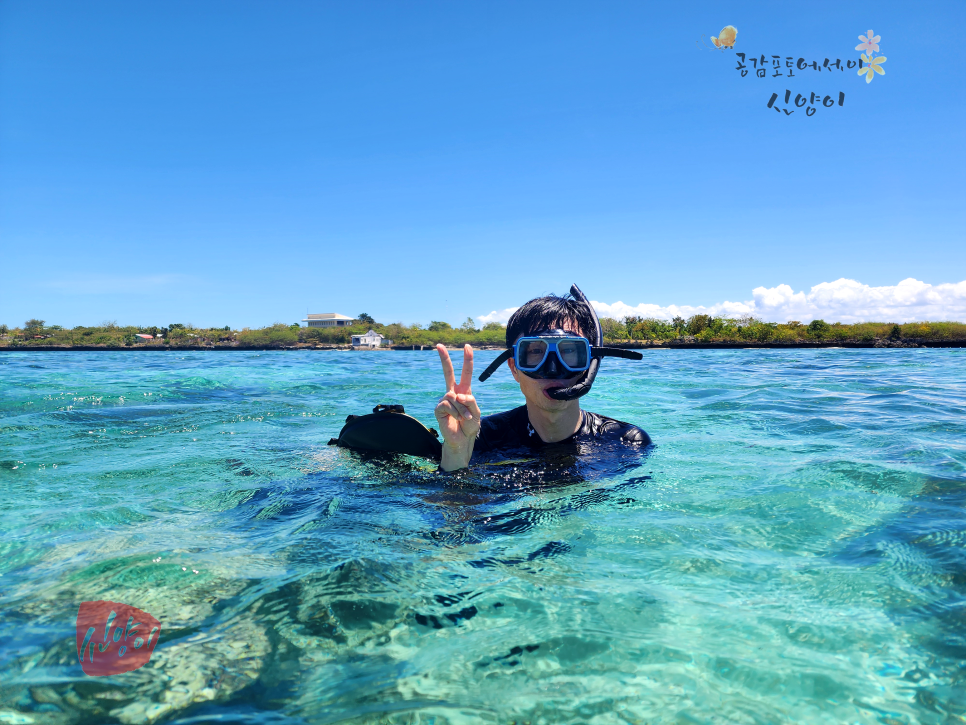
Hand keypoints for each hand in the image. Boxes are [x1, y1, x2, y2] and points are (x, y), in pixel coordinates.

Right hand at [434, 344, 480, 470]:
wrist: (462, 439)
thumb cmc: (470, 425)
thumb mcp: (476, 411)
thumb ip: (470, 401)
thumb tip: (458, 394)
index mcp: (463, 391)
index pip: (465, 373)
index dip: (467, 360)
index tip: (467, 347)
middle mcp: (452, 392)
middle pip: (448, 373)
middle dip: (444, 359)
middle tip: (439, 345)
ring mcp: (445, 400)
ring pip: (454, 396)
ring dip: (462, 409)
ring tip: (465, 418)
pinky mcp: (439, 408)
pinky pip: (448, 405)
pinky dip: (455, 412)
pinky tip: (456, 419)